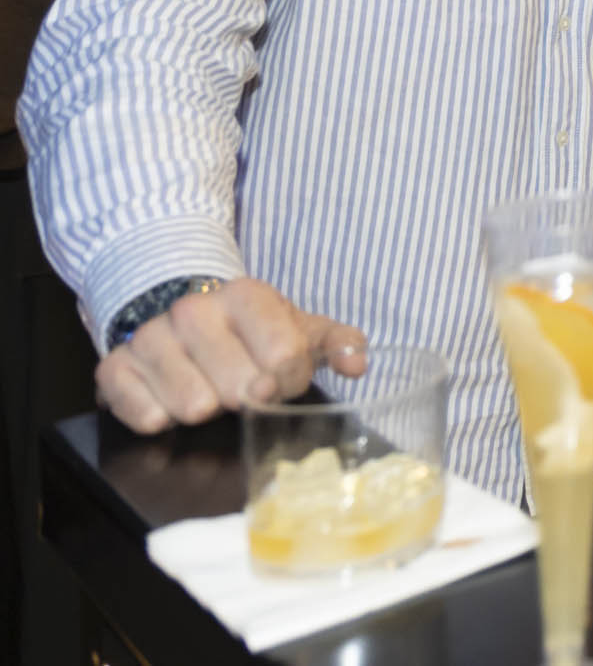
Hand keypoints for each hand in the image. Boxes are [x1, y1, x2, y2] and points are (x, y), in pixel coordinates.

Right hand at [96, 278, 366, 432]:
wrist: (187, 323)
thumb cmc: (254, 334)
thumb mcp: (302, 331)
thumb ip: (338, 343)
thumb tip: (356, 363)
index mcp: (246, 295)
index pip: (282, 355)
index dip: (288, 380)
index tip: (281, 379)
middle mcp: (193, 309)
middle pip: (238, 387)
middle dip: (249, 399)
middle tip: (245, 389)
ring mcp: (150, 336)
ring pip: (193, 404)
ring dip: (208, 409)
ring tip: (210, 391)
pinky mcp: (113, 367)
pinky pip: (143, 414)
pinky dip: (160, 419)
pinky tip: (169, 404)